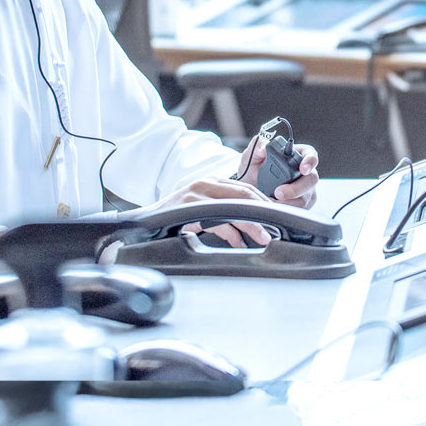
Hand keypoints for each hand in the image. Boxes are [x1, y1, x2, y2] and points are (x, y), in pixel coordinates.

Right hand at [156, 175, 273, 248]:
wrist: (149, 220)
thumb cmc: (179, 217)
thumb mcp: (204, 209)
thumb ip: (224, 213)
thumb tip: (249, 229)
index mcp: (212, 181)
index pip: (246, 188)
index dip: (263, 202)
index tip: (276, 215)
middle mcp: (206, 183)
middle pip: (245, 194)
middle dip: (263, 212)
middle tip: (274, 228)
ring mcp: (198, 193)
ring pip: (235, 207)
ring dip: (252, 225)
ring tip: (263, 237)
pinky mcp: (191, 206)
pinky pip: (219, 221)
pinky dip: (232, 235)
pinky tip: (238, 243)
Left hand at [236, 134, 319, 208]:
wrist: (249, 187)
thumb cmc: (253, 168)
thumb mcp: (251, 155)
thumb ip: (257, 147)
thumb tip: (263, 148)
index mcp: (296, 154)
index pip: (310, 154)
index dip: (310, 161)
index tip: (303, 168)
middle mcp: (304, 172)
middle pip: (311, 179)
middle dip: (296, 188)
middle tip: (279, 192)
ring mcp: (305, 189)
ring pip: (306, 197)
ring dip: (289, 202)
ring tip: (271, 201)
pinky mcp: (301, 204)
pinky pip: (299, 209)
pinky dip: (287, 210)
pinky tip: (274, 208)